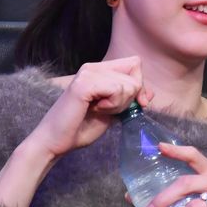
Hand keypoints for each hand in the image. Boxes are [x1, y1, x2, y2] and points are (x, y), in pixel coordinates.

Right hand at [27, 56, 151, 159]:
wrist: (56, 141)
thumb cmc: (82, 127)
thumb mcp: (114, 110)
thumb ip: (129, 99)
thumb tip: (150, 93)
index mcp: (99, 70)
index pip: (135, 64)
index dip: (140, 84)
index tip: (134, 104)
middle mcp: (92, 67)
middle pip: (135, 73)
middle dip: (130, 97)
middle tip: (108, 109)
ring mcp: (87, 74)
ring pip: (128, 83)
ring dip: (120, 103)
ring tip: (100, 110)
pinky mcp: (84, 84)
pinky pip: (117, 89)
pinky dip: (113, 105)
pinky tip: (96, 109)